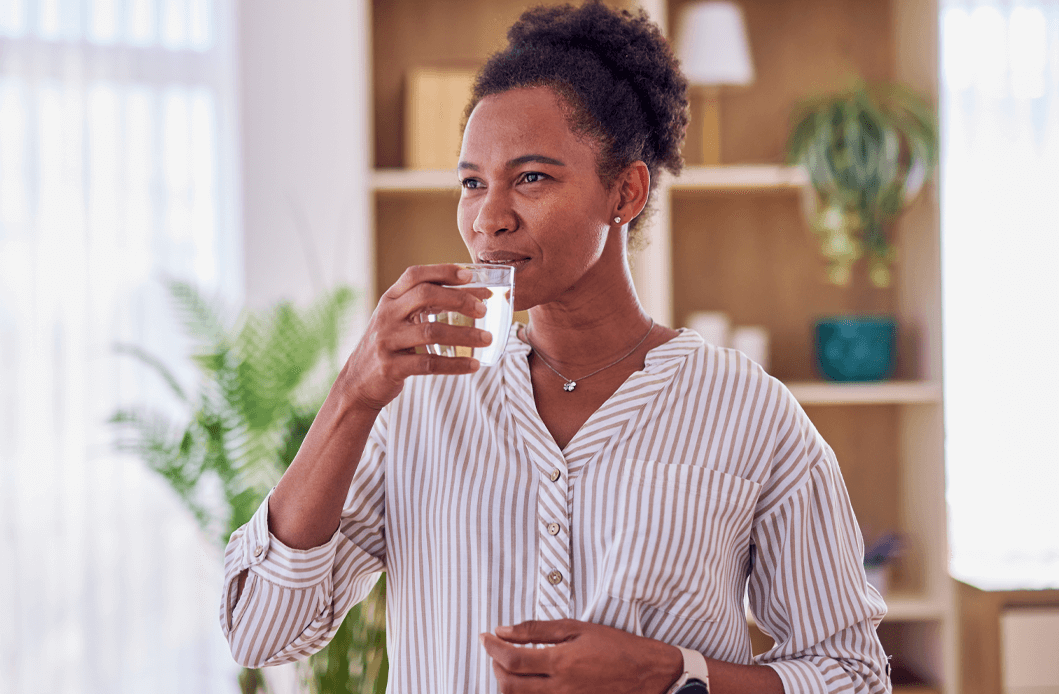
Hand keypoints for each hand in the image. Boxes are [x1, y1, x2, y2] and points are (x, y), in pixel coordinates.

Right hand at [341, 264, 492, 410]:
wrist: (358, 382)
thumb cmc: (388, 346)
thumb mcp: (397, 319)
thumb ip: (422, 305)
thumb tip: (470, 295)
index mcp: (390, 299)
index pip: (416, 275)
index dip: (443, 271)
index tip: (470, 275)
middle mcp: (386, 316)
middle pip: (425, 296)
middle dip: (459, 300)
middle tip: (483, 310)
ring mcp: (387, 341)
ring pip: (431, 331)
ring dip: (465, 335)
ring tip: (487, 338)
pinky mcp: (391, 367)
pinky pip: (429, 364)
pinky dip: (455, 364)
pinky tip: (473, 365)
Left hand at [480, 619, 682, 693]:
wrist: (649, 674)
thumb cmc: (616, 646)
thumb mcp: (577, 628)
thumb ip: (537, 630)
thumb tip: (503, 629)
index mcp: (560, 662)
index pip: (511, 659)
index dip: (491, 648)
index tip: (485, 637)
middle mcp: (559, 688)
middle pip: (509, 686)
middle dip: (495, 667)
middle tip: (495, 652)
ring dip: (507, 683)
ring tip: (510, 667)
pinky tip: (529, 682)